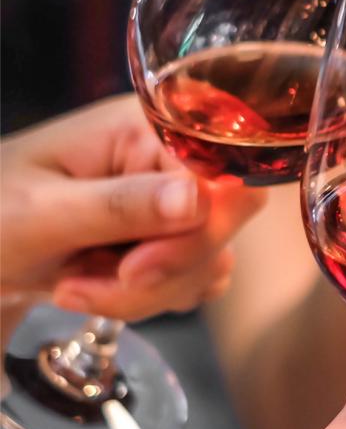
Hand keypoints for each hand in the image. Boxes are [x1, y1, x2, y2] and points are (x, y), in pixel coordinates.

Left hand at [0, 95, 263, 320]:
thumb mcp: (38, 213)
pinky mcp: (171, 237)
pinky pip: (196, 279)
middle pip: (223, 223)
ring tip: (76, 285)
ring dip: (146, 293)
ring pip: (210, 260)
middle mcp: (170, 158)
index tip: (133, 270)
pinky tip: (100, 288)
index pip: (222, 178)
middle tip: (88, 283)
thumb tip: (198, 199)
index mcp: (145, 129)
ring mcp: (173, 199)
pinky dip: (151, 299)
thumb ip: (119, 205)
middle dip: (162, 272)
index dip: (193, 233)